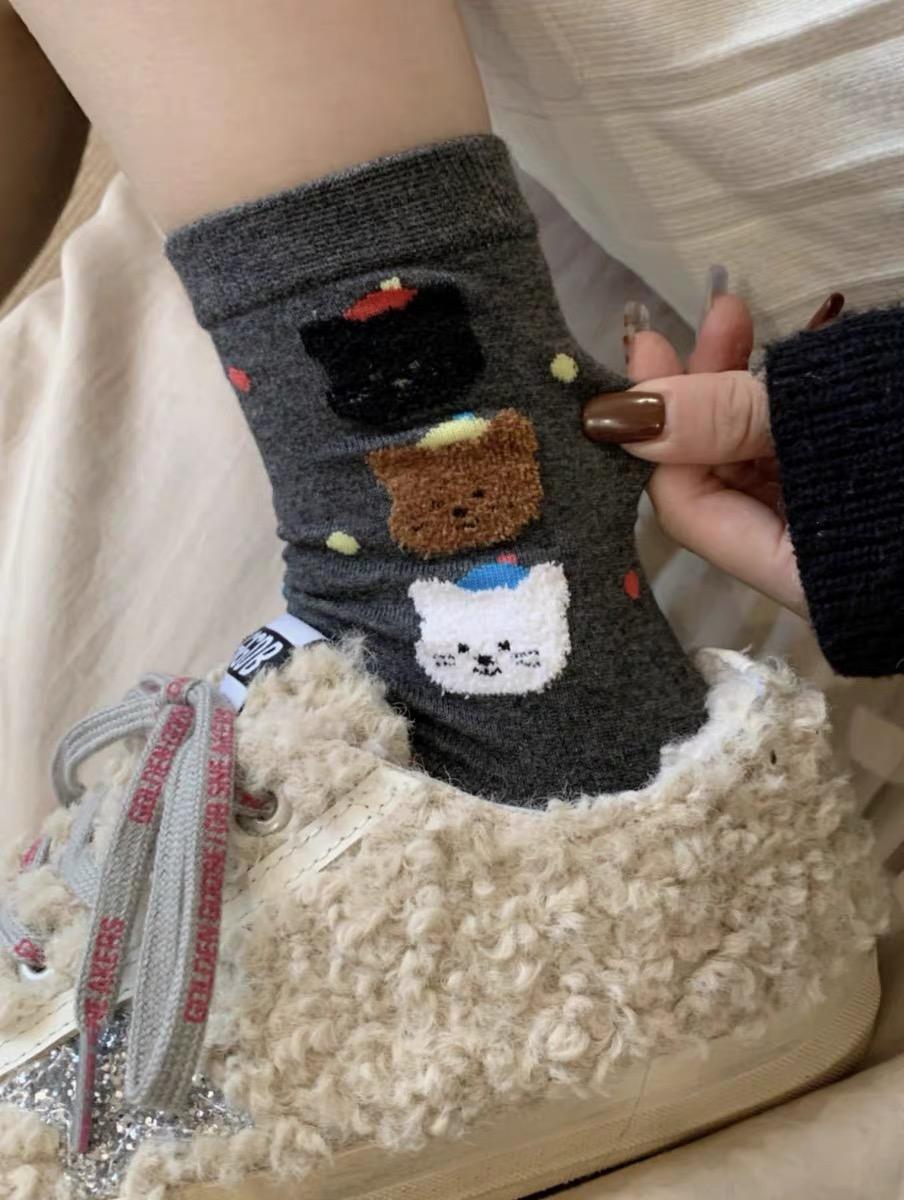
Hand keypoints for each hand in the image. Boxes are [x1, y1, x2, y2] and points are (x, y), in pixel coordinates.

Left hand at [583, 291, 808, 615]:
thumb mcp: (821, 429)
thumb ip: (726, 419)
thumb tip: (620, 415)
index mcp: (793, 577)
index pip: (685, 505)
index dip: (654, 433)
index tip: (642, 360)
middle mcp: (799, 557)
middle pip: (711, 475)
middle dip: (688, 396)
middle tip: (660, 332)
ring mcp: (822, 519)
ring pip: (747, 453)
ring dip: (730, 382)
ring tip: (728, 312)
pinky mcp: (844, 483)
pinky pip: (785, 444)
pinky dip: (769, 398)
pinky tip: (760, 344)